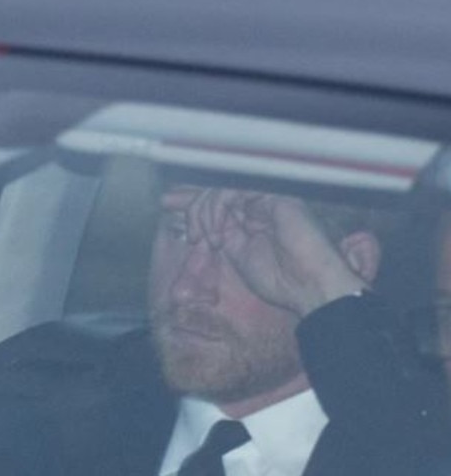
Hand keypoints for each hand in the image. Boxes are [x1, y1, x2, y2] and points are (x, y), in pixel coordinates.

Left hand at [162, 186, 369, 315]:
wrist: (307, 288)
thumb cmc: (279, 279)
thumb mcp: (237, 254)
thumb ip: (219, 235)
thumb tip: (194, 223)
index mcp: (251, 216)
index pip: (216, 197)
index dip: (190, 198)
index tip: (168, 204)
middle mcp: (259, 204)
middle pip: (216, 188)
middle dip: (191, 203)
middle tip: (190, 231)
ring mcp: (268, 199)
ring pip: (223, 187)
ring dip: (205, 212)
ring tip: (206, 238)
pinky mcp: (276, 198)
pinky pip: (236, 190)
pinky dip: (219, 208)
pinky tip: (218, 232)